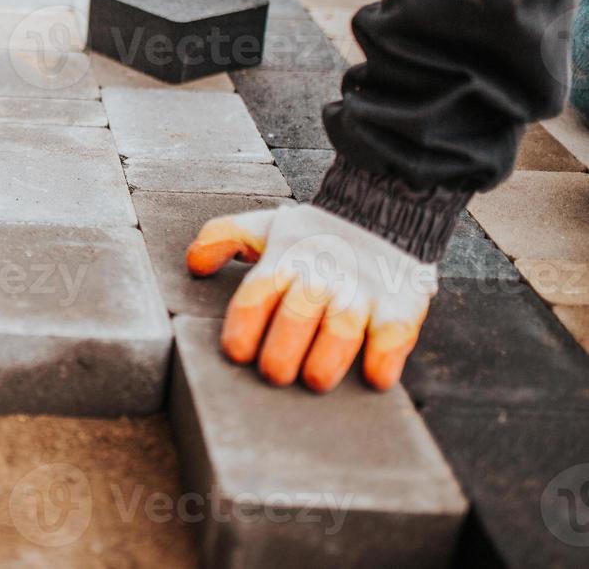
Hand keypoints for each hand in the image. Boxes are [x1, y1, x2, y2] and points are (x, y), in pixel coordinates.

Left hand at [185, 205, 435, 392]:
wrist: (383, 214)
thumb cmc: (314, 235)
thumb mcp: (265, 227)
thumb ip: (223, 237)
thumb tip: (194, 264)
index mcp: (285, 260)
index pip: (256, 295)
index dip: (244, 327)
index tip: (237, 353)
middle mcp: (321, 276)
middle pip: (295, 316)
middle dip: (281, 351)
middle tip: (274, 374)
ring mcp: (361, 291)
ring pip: (342, 328)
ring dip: (327, 359)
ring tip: (315, 380)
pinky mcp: (400, 304)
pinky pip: (393, 334)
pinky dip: (385, 357)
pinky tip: (375, 377)